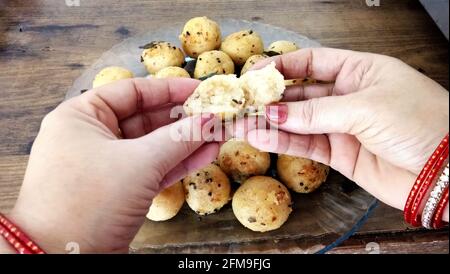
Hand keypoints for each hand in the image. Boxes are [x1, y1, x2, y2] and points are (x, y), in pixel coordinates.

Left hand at [7, 78, 217, 252]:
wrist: (64, 259)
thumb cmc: (89, 201)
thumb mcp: (139, 162)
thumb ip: (178, 138)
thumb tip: (209, 120)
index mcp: (82, 116)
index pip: (132, 92)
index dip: (169, 89)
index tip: (200, 90)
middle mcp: (92, 137)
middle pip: (145, 119)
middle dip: (182, 119)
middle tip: (214, 114)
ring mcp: (106, 165)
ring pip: (152, 146)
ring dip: (185, 142)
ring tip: (217, 135)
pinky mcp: (119, 190)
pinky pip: (152, 169)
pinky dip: (178, 163)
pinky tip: (205, 154)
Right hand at [247, 48, 448, 216]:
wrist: (448, 172)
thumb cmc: (421, 122)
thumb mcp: (366, 107)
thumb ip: (316, 111)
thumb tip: (275, 113)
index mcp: (360, 71)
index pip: (313, 62)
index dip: (283, 66)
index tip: (256, 74)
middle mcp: (349, 96)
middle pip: (300, 93)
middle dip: (272, 98)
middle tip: (244, 103)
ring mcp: (343, 126)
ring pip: (298, 122)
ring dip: (271, 123)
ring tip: (243, 124)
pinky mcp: (341, 154)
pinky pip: (306, 145)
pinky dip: (283, 142)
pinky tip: (261, 138)